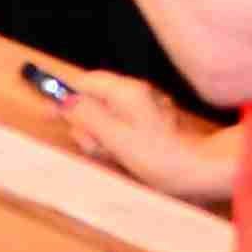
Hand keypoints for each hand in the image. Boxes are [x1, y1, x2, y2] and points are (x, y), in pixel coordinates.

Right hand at [51, 69, 242, 212]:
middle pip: (95, 101)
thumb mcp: (114, 137)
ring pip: (107, 118)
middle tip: (93, 145)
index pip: (85, 82)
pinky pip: (123, 128)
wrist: (202, 170)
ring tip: (111, 155)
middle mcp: (137, 95)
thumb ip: (86, 116)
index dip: (64, 95)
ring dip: (100, 137)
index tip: (49, 110)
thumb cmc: (160, 156)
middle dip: (86, 124)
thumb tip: (66, 102)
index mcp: (126, 92)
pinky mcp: (152, 126)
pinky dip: (116, 141)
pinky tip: (123, 157)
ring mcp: (146, 110)